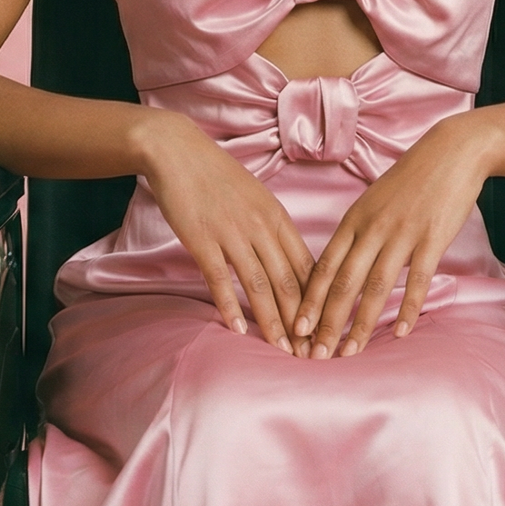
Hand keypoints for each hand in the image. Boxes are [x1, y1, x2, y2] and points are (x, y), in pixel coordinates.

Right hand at [136, 110, 314, 352]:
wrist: (178, 152)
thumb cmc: (218, 177)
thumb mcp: (257, 199)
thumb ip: (273, 231)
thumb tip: (291, 264)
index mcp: (278, 218)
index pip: (307, 267)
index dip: (318, 301)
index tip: (326, 329)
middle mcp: (261, 227)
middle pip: (289, 281)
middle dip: (302, 321)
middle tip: (311, 353)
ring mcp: (232, 234)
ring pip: (260, 284)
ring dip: (273, 321)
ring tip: (282, 350)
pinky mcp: (203, 239)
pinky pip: (220, 278)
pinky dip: (231, 305)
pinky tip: (238, 328)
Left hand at [295, 114, 494, 357]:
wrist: (451, 152)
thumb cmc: (410, 179)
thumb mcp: (373, 200)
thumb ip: (356, 232)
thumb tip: (338, 266)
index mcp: (354, 219)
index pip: (324, 266)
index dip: (309, 300)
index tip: (296, 329)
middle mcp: (372, 228)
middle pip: (343, 282)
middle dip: (326, 322)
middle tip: (315, 354)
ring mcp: (402, 234)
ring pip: (375, 286)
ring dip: (360, 323)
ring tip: (349, 352)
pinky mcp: (431, 239)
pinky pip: (416, 280)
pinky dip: (406, 308)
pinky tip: (398, 332)